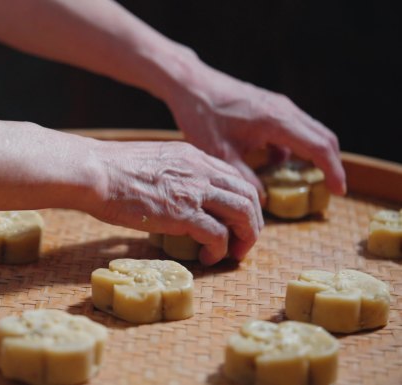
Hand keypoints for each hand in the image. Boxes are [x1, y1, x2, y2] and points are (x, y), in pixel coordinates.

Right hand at [89, 140, 262, 264]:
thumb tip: (167, 195)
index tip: (235, 220)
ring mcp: (194, 191)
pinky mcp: (183, 214)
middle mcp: (200, 170)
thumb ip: (169, 175)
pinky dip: (219, 250)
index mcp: (192, 157)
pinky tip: (208, 258)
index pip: (234, 177)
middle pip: (248, 194)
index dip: (241, 201)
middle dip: (251, 222)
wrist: (95, 171)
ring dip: (244, 237)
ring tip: (233, 254)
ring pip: (243, 213)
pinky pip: (218, 234)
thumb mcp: (151, 162)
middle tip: (242, 242)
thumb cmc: (109, 169)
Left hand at [165, 64, 346, 201]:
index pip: (318, 147)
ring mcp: (277, 105)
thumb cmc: (202, 116)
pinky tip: (273, 162)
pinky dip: (293, 146)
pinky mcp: (268, 106)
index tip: (338, 191)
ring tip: (306, 180)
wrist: (191, 85)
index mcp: (277, 121)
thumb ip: (244, 178)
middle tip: (331, 189)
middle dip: (330, 164)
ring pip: (309, 131)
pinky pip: (292, 128)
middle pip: (323, 137)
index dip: (333, 171)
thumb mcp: (220, 154)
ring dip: (313, 154)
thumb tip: (262, 199)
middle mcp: (284, 109)